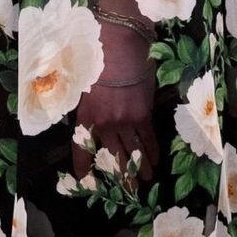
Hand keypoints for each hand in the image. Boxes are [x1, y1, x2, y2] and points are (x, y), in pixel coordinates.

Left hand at [74, 24, 157, 178]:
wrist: (118, 45)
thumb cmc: (96, 60)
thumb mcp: (81, 86)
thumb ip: (85, 108)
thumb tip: (88, 123)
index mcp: (85, 117)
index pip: (82, 150)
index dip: (84, 167)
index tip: (86, 181)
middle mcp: (105, 123)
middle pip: (112, 156)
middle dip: (121, 176)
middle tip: (128, 191)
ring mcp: (125, 120)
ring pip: (133, 150)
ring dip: (140, 167)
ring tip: (145, 181)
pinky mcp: (143, 113)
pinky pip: (148, 137)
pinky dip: (152, 150)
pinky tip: (155, 162)